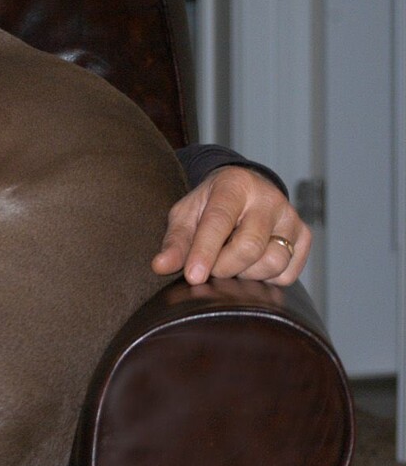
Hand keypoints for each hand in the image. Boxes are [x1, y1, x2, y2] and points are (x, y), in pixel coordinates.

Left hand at [152, 166, 310, 285]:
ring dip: (246, 275)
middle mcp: (268, 198)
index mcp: (233, 185)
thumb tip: (160, 266)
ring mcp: (290, 217)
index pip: (219, 221)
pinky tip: (251, 266)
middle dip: (224, 268)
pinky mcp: (304, 236)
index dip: (205, 251)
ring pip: (273, 262)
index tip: (192, 277)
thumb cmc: (209, 204)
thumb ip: (175, 241)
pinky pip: (288, 273)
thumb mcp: (185, 215)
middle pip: (249, 246)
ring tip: (230, 264)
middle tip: (209, 270)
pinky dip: (266, 279)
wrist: (244, 190)